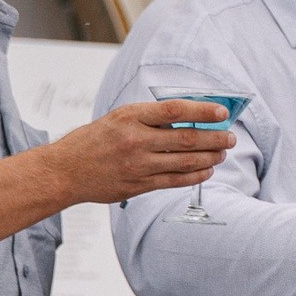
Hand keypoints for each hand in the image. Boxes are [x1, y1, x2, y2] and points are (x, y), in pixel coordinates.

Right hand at [48, 100, 231, 203]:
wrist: (66, 170)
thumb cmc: (94, 141)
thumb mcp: (118, 118)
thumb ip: (150, 118)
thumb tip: (190, 117)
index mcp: (130, 117)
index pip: (174, 110)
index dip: (202, 110)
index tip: (222, 111)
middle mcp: (135, 140)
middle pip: (187, 138)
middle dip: (215, 138)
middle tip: (230, 137)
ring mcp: (138, 164)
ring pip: (186, 161)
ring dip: (210, 157)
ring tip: (222, 153)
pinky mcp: (139, 185)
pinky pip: (176, 181)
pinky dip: (196, 175)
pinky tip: (207, 170)